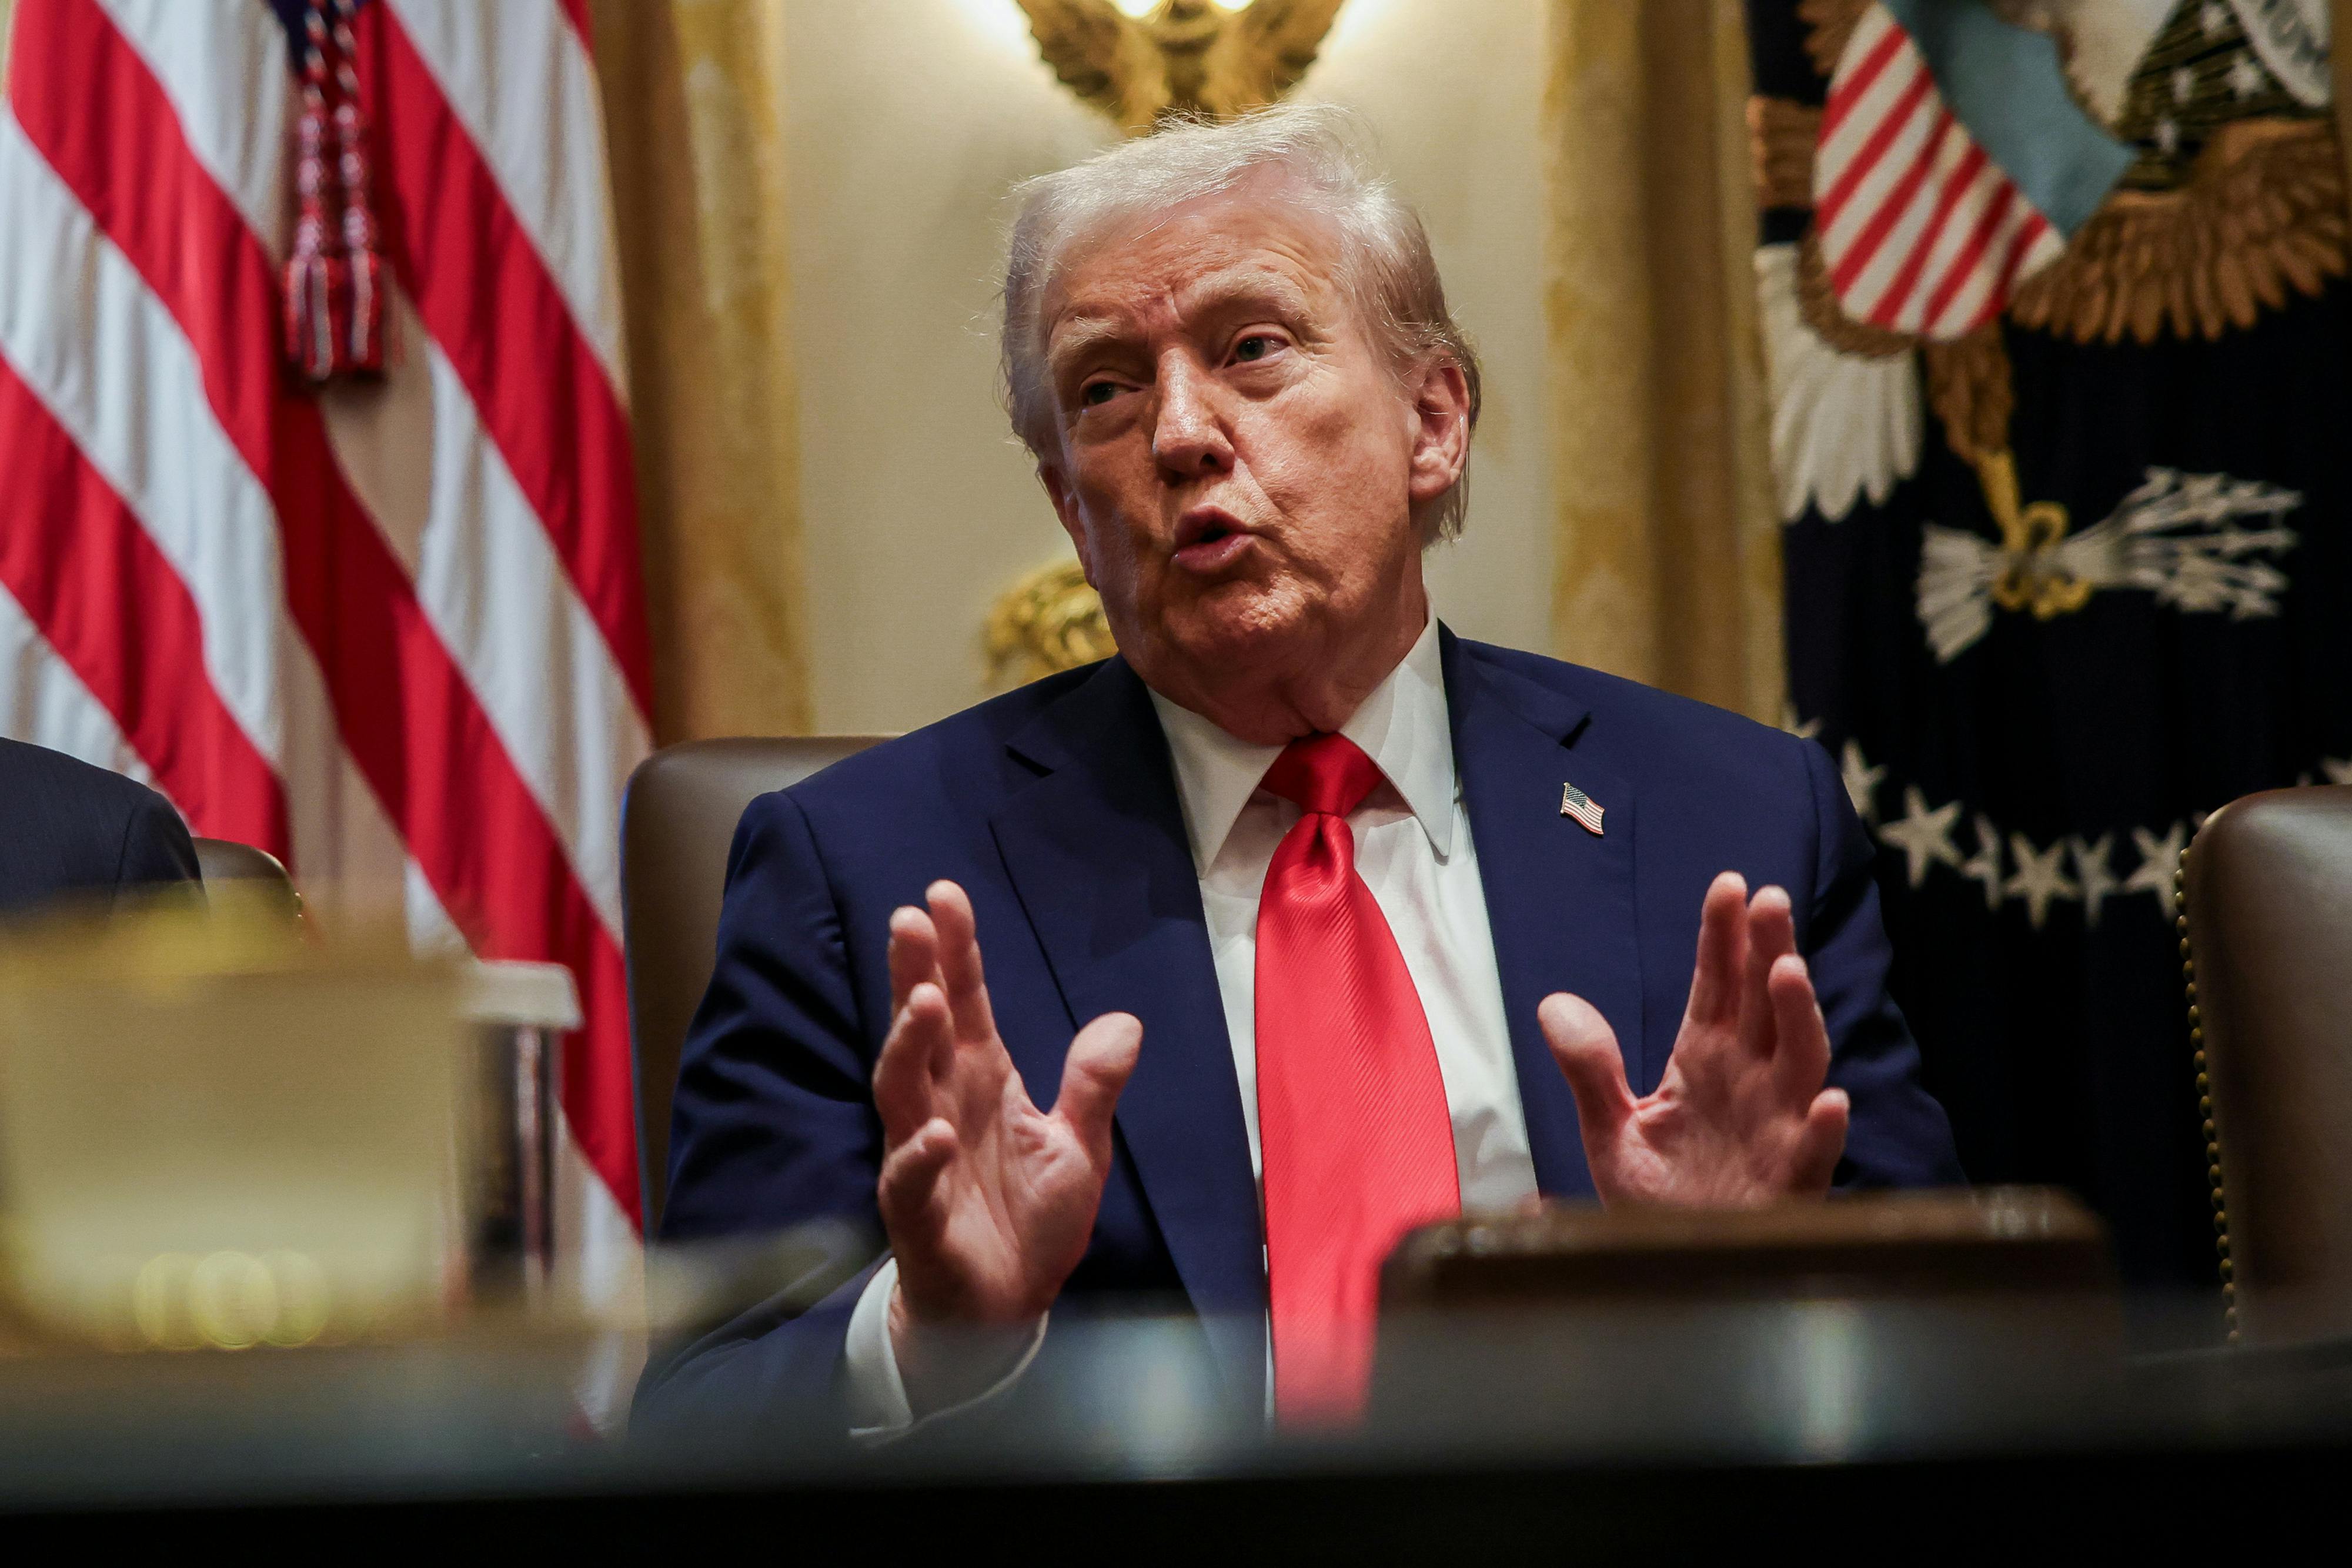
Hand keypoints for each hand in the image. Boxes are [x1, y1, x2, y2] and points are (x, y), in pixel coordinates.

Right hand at [874, 881, 1141, 1412]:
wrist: (1007, 1310)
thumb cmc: (1033, 1221)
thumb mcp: (1081, 1146)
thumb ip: (1094, 1086)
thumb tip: (1123, 1021)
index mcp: (983, 1080)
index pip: (966, 1003)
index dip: (956, 951)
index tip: (943, 894)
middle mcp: (943, 1106)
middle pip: (922, 1030)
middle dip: (913, 973)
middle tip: (909, 919)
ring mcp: (922, 1156)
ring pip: (901, 1090)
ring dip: (908, 1046)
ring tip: (922, 1001)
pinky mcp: (917, 1215)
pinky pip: (908, 1181)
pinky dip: (919, 1157)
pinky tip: (935, 1133)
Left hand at [1539, 871, 1847, 1205]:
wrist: (1673, 1266)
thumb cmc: (1656, 1198)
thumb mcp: (1609, 1130)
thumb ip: (1589, 1068)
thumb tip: (1553, 1004)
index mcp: (1705, 1061)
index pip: (1718, 986)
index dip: (1723, 937)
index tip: (1728, 885)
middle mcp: (1749, 1082)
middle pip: (1763, 1006)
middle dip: (1768, 951)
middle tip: (1768, 899)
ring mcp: (1774, 1128)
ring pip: (1799, 1063)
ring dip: (1798, 1017)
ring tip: (1789, 971)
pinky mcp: (1788, 1183)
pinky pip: (1813, 1154)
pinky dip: (1822, 1129)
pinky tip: (1829, 1102)